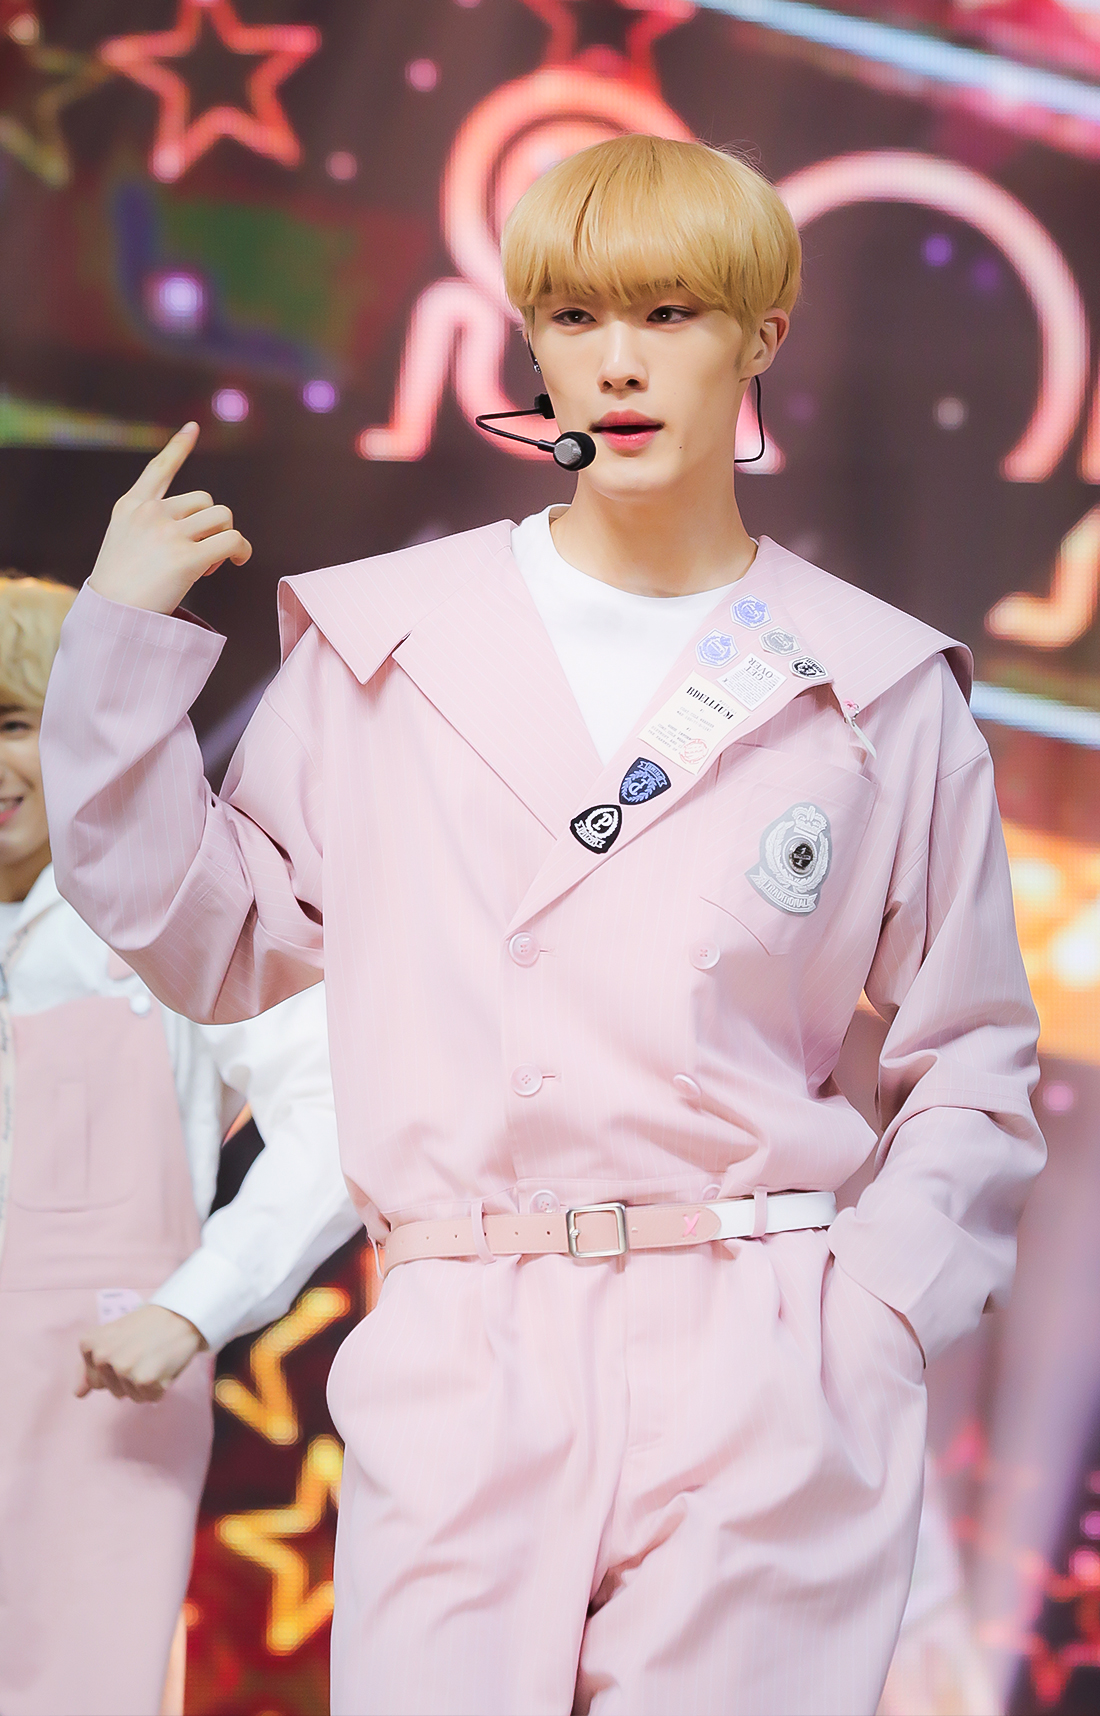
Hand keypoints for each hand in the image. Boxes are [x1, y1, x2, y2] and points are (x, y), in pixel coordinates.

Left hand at [76, 1304, 206, 1402]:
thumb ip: (90, 1366)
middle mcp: (102, 1357)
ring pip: (132, 1397)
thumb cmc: (148, 1325)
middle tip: (144, 1352)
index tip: (129, 1349)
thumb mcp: (113, 1338)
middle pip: (113, 1390)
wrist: (181, 1314)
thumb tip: (77, 1394)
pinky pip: (150, 1398)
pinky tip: (165, 1365)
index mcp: (90, 1344)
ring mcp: (123, 1369)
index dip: (115, 1370)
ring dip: (146, 1383)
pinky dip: (161, 1387)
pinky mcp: (144, 1380)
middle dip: (130, 1378)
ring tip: (155, 1357)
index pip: (95, 1381)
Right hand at [88, 422, 251, 613]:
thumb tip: (197, 528)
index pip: (159, 469)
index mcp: (131, 507)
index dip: (178, 447)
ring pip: (223, 517)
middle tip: (202, 554)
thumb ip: (150, 525)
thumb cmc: (119, 588)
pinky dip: (240, 551)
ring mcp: (169, 534)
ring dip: (225, 538)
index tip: (193, 428)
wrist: (111, 616)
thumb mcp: (122, 541)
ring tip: (211, 563)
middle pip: (206, 501)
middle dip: (212, 525)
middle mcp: (150, 513)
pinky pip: (232, 541)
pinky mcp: (188, 558)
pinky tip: (233, 563)